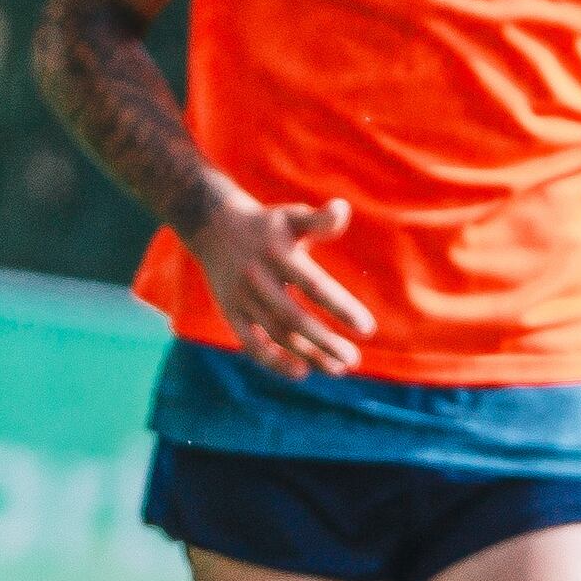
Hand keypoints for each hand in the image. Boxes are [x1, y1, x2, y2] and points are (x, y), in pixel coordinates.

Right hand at [192, 183, 372, 375]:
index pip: (314, 286)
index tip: (367, 329)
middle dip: (325, 342)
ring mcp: (241, 297)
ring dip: (307, 355)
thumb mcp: (293, 216)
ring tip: (337, 368)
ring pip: (275, 334)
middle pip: (294, 318)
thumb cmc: (268, 225)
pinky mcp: (230, 312)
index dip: (340, 308)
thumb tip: (342, 209)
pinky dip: (273, 361)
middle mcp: (258, 278)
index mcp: (278, 254)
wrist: (212, 226)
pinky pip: (250, 343)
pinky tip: (301, 371)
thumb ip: (320, 220)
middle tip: (353, 360)